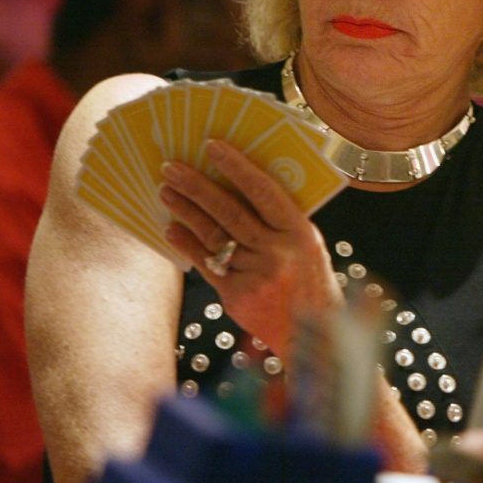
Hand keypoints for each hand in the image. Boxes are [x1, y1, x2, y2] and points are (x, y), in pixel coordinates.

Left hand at [160, 139, 340, 356]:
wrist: (315, 336)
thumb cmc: (309, 282)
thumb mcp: (307, 246)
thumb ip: (279, 223)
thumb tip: (238, 188)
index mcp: (300, 232)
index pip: (264, 192)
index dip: (237, 167)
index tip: (212, 146)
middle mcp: (278, 252)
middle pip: (231, 213)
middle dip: (198, 187)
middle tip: (171, 167)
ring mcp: (256, 275)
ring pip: (214, 236)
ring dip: (187, 212)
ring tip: (166, 192)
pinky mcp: (237, 296)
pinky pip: (207, 264)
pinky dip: (188, 245)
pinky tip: (172, 229)